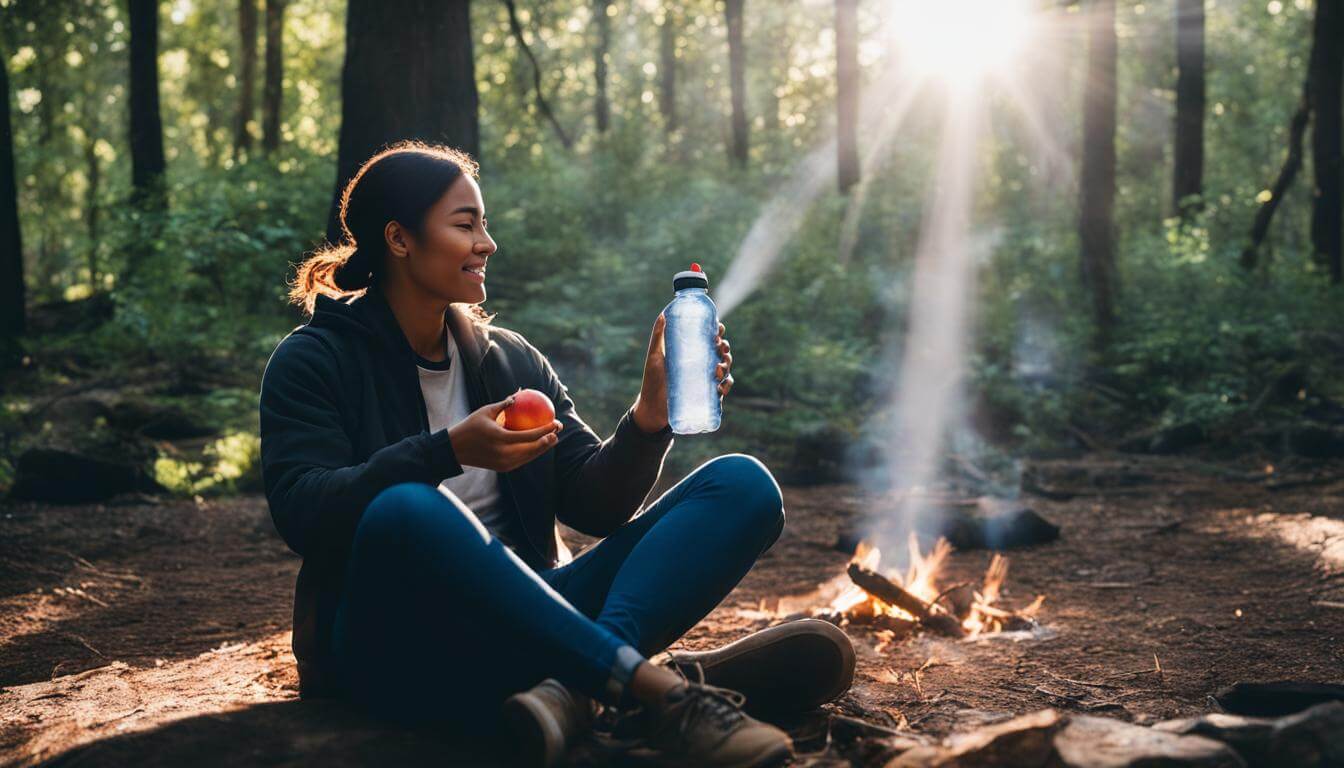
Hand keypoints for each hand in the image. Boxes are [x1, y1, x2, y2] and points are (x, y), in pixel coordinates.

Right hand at [449, 395, 561, 471]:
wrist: (455, 450)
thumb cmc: (470, 426)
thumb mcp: (485, 411)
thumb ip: (504, 404)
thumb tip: (519, 394)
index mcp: (500, 438)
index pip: (529, 436)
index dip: (546, 430)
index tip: (556, 422)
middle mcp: (503, 453)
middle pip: (533, 448)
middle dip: (549, 440)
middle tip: (558, 430)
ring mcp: (504, 463)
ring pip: (530, 456)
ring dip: (543, 448)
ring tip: (553, 438)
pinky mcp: (503, 468)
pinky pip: (522, 460)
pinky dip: (532, 453)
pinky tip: (539, 445)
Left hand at [631, 316, 733, 433]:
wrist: (652, 407)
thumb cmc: (652, 380)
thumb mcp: (654, 356)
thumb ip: (658, 336)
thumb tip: (663, 314)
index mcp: (691, 351)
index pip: (709, 338)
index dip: (717, 331)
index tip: (718, 328)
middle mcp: (701, 364)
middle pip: (721, 351)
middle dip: (725, 347)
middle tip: (720, 347)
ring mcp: (705, 379)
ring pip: (725, 368)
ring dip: (727, 365)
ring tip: (718, 369)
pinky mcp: (707, 395)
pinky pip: (723, 388)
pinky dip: (726, 386)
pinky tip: (720, 387)